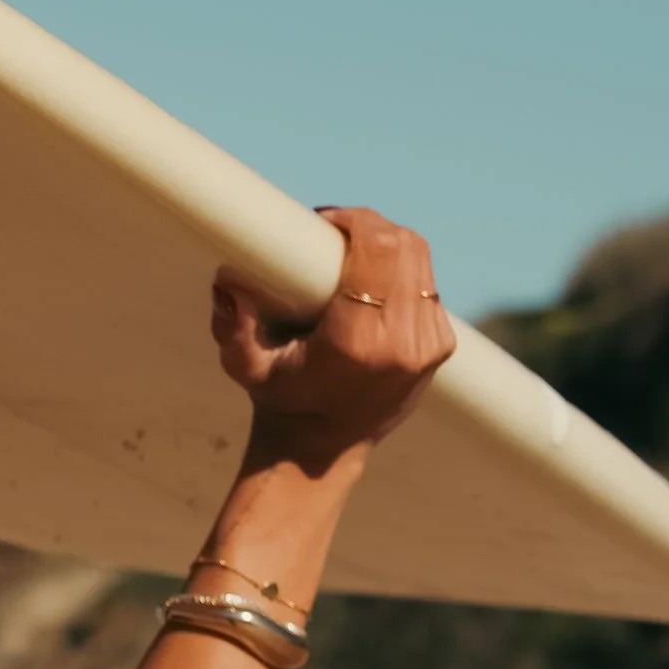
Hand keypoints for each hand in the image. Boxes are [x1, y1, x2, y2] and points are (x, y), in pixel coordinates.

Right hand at [212, 209, 454, 468]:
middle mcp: (402, 343)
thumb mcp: (246, 366)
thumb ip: (231, 327)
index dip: (354, 220)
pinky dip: (400, 268)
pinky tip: (371, 278)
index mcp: (359, 343)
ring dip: (386, 242)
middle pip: (403, 246)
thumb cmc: (280, 400)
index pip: (378, 250)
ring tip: (350, 249)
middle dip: (368, 226)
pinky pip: (426, 283)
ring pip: (419, 259)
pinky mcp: (440, 346)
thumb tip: (228, 283)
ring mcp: (428, 345)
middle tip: (332, 232)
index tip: (323, 221)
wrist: (323, 448)